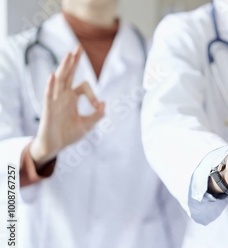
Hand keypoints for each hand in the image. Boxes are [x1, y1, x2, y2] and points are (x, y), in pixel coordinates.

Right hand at [30, 46, 104, 168]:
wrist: (55, 146)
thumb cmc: (69, 134)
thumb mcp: (88, 125)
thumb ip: (97, 115)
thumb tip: (104, 104)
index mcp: (72, 97)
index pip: (84, 86)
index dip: (93, 94)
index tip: (97, 106)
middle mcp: (63, 95)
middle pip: (68, 74)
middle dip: (73, 61)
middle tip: (78, 47)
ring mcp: (55, 100)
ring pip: (59, 80)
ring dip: (64, 68)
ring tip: (69, 55)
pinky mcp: (48, 108)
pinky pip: (48, 94)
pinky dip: (51, 85)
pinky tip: (53, 76)